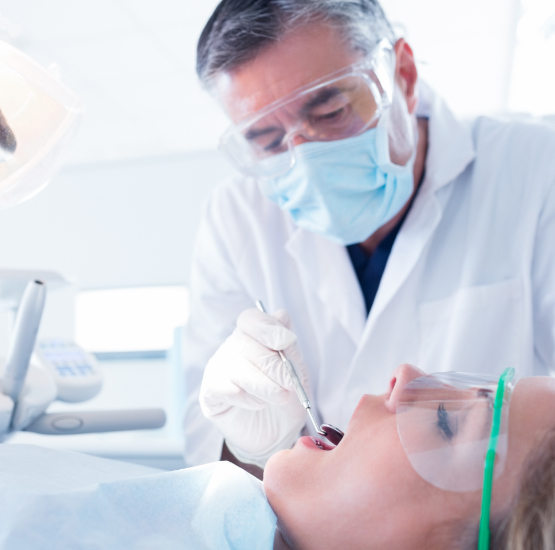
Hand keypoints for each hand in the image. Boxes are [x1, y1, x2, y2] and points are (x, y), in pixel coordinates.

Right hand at [200, 308, 308, 467]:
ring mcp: (218, 367)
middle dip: (274, 365)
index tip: (285, 341)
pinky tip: (258, 403)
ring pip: (237, 367)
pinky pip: (224, 387)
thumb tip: (281, 315)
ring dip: (263, 384)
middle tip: (290, 384)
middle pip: (246, 344)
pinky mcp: (210, 392)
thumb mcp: (296, 372)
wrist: (277, 433)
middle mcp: (233, 347)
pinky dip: (245, 397)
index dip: (267, 327)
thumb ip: (289, 346)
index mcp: (254, 336)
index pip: (251, 319)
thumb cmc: (286, 397)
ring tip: (280, 397)